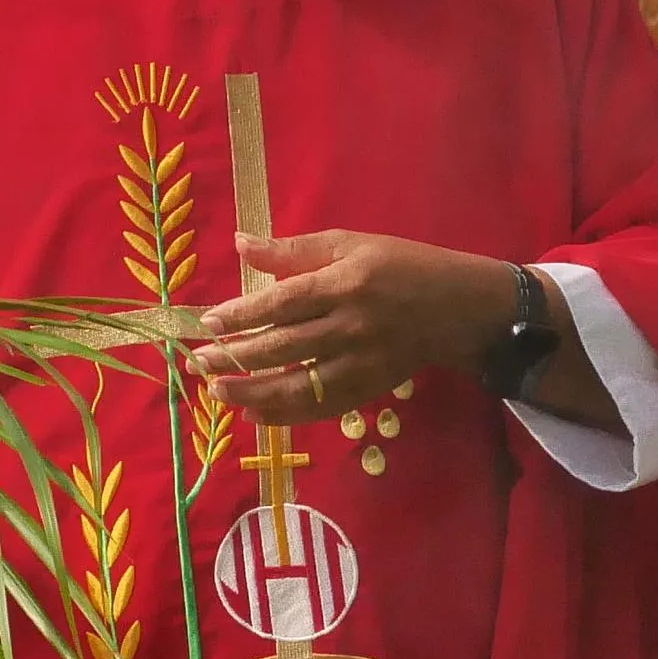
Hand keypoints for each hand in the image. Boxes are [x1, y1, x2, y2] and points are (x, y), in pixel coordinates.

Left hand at [196, 231, 519, 421]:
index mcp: (346, 283)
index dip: (243, 314)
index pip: (285, 303)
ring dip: (254, 392)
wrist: (459, 307)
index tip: (208, 322)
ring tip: (217, 393)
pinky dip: (286, 414)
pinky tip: (255, 414)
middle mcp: (352, 326)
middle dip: (237, 358)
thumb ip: (293, 250)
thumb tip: (240, 244)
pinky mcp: (369, 390)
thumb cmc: (401, 266)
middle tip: (198, 363)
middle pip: (285, 347)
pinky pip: (321, 407)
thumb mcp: (350, 244)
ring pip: (299, 385)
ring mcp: (362, 363)